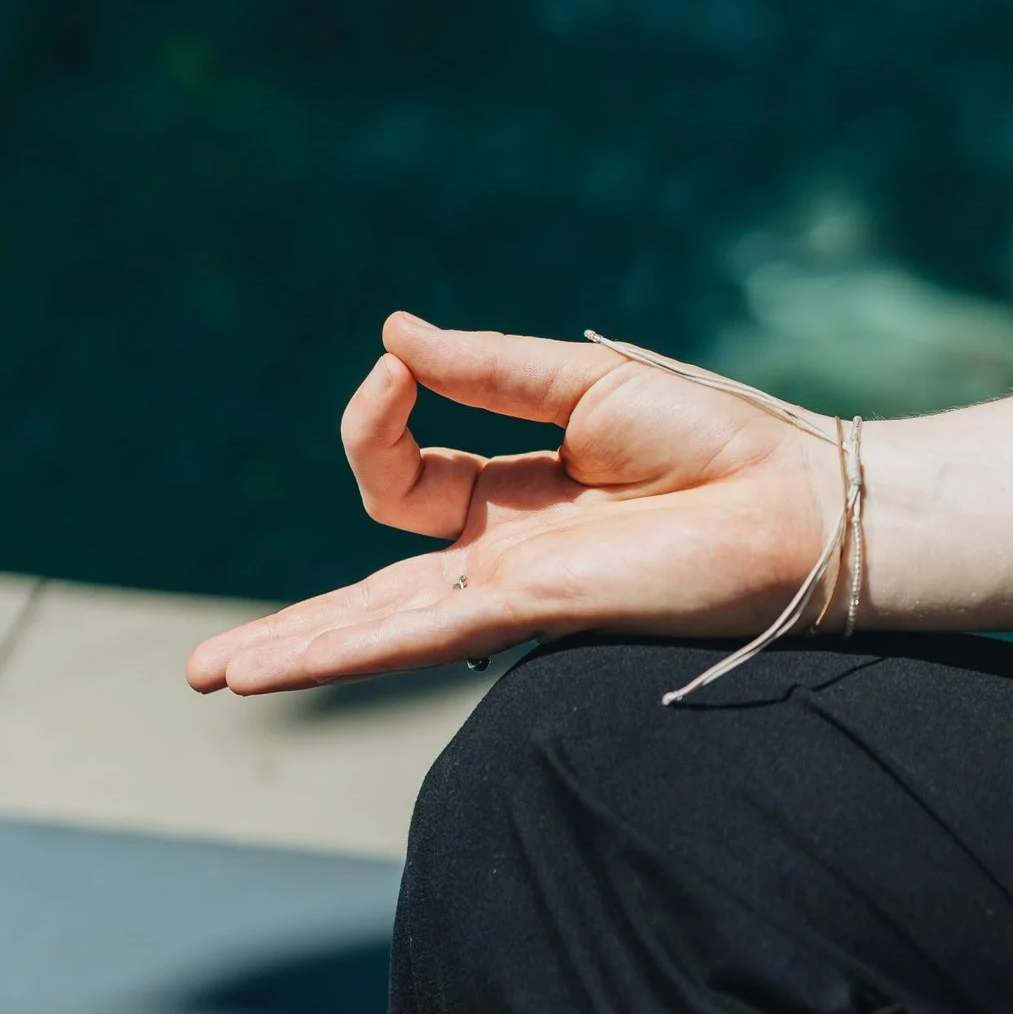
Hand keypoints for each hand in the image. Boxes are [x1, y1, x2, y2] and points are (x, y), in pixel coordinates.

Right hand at [187, 314, 837, 695]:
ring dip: (293, 649)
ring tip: (214, 679)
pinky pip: (418, 632)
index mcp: (518, 493)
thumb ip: (485, 370)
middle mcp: (506, 553)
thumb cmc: (723, 441)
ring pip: (376, 626)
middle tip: (212, 665)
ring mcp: (514, 588)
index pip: (406, 471)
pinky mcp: (534, 609)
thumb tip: (391, 334)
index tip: (397, 366)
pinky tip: (281, 667)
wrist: (800, 503)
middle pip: (371, 590)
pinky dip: (344, 646)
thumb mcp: (584, 386)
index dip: (379, 411)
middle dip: (294, 624)